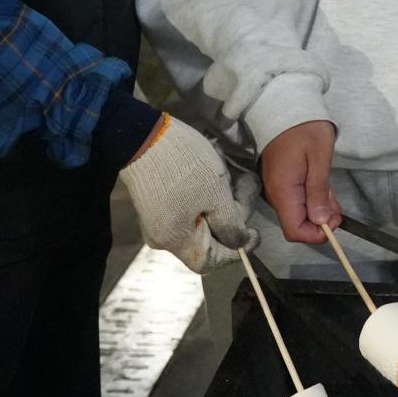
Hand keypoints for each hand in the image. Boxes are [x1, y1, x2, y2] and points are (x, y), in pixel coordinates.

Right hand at [119, 115, 253, 272]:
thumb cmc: (183, 166)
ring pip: (201, 219)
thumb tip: (238, 243)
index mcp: (176, 241)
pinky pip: (189, 206)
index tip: (255, 232)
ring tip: (234, 172)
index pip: (210, 261)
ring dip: (223, 198)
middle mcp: (164, 236)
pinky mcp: (158, 200)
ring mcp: (159, 218)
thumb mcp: (216, 194)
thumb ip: (231, 224)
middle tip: (248, 183)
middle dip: (233, 213)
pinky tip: (216, 168)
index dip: (236, 250)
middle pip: (208, 238)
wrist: (142, 135)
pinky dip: (207, 191)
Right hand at [260, 119, 340, 243]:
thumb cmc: (306, 129)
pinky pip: (297, 200)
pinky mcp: (282, 181)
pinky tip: (324, 187)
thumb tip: (321, 221)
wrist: (287, 105)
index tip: (334, 221)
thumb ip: (319, 191)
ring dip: (319, 209)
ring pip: (299, 213)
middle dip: (321, 221)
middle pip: (297, 224)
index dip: (316, 234)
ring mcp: (278, 188)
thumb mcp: (319, 158)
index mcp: (283, 191)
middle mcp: (276, 194)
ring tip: (333, 192)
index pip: (294, 231)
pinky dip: (313, 199)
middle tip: (339, 206)